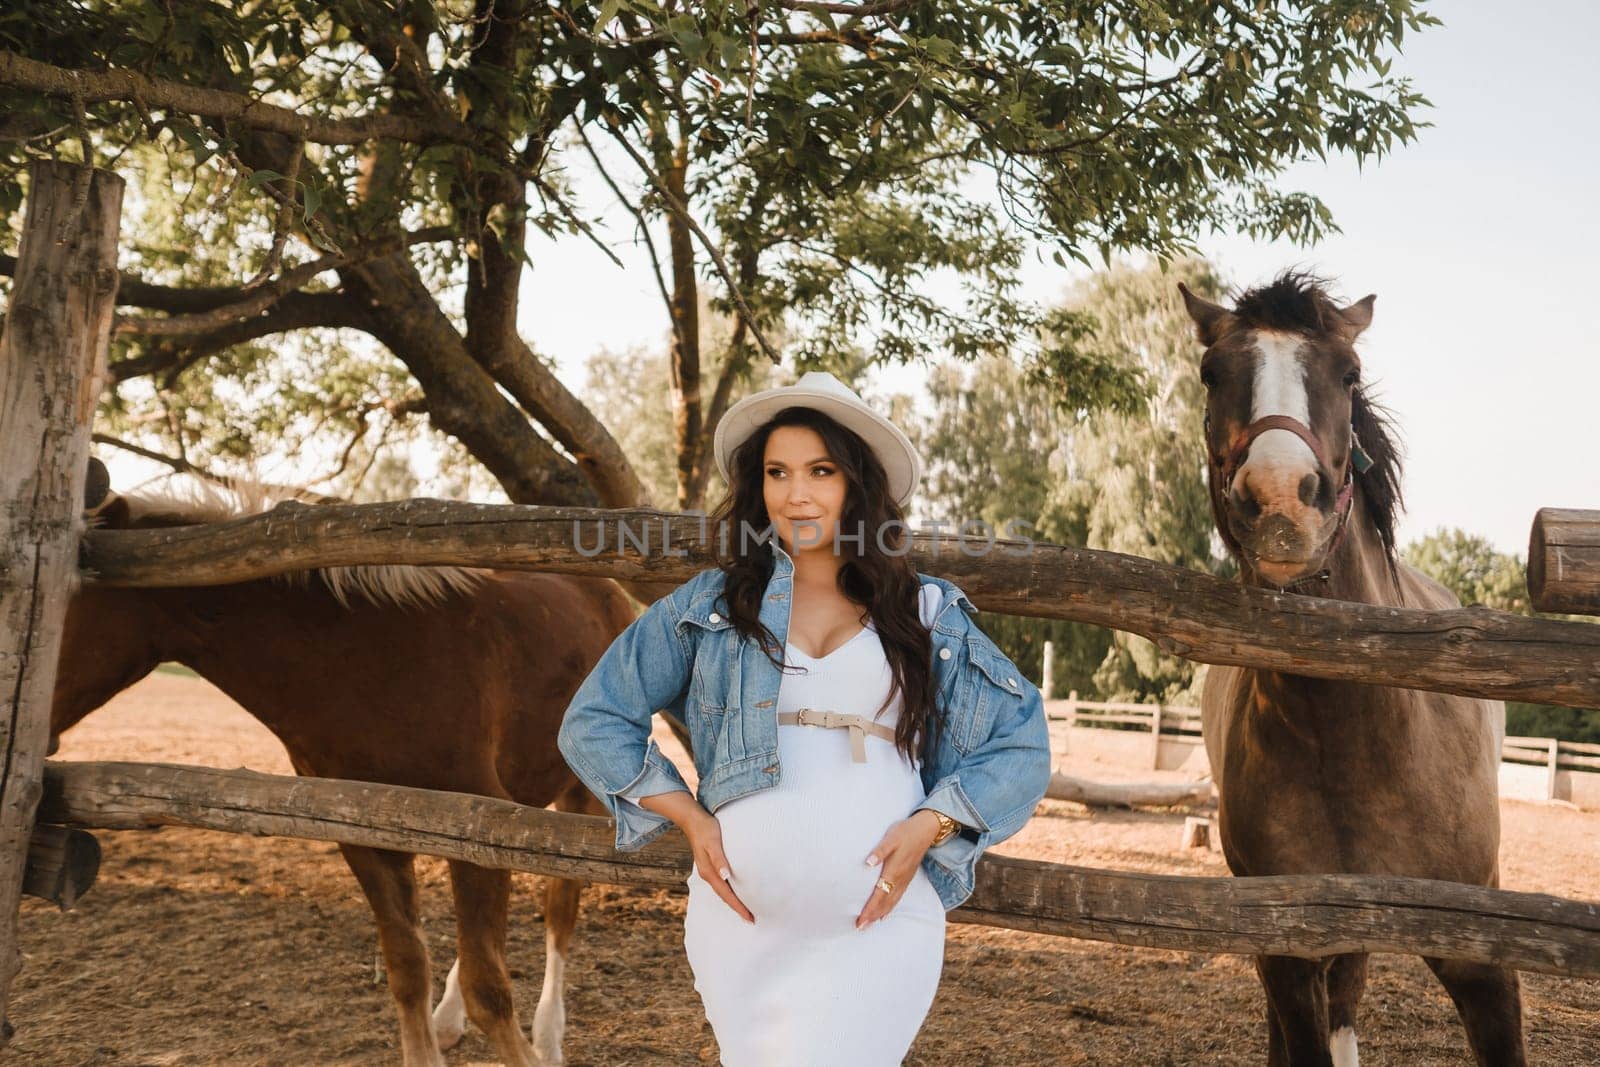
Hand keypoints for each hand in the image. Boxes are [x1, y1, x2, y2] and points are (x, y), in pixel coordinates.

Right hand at [681, 807, 755, 924]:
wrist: (693, 820)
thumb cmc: (705, 829)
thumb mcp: (713, 842)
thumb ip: (719, 859)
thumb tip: (725, 876)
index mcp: (709, 872)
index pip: (727, 895)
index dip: (738, 907)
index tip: (750, 918)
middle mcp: (708, 874)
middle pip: (724, 897)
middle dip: (737, 908)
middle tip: (752, 919)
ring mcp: (709, 871)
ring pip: (723, 891)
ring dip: (734, 901)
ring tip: (746, 909)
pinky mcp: (711, 865)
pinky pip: (722, 883)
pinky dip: (730, 891)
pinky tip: (736, 890)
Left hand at [855, 809, 941, 930]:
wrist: (926, 829)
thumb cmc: (905, 832)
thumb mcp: (891, 837)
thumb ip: (879, 851)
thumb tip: (867, 863)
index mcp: (893, 871)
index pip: (879, 895)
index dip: (869, 909)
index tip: (860, 920)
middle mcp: (900, 879)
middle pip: (885, 903)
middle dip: (872, 916)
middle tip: (860, 928)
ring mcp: (905, 879)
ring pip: (892, 902)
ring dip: (880, 914)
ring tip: (870, 924)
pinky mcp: (908, 877)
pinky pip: (898, 897)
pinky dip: (891, 907)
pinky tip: (886, 913)